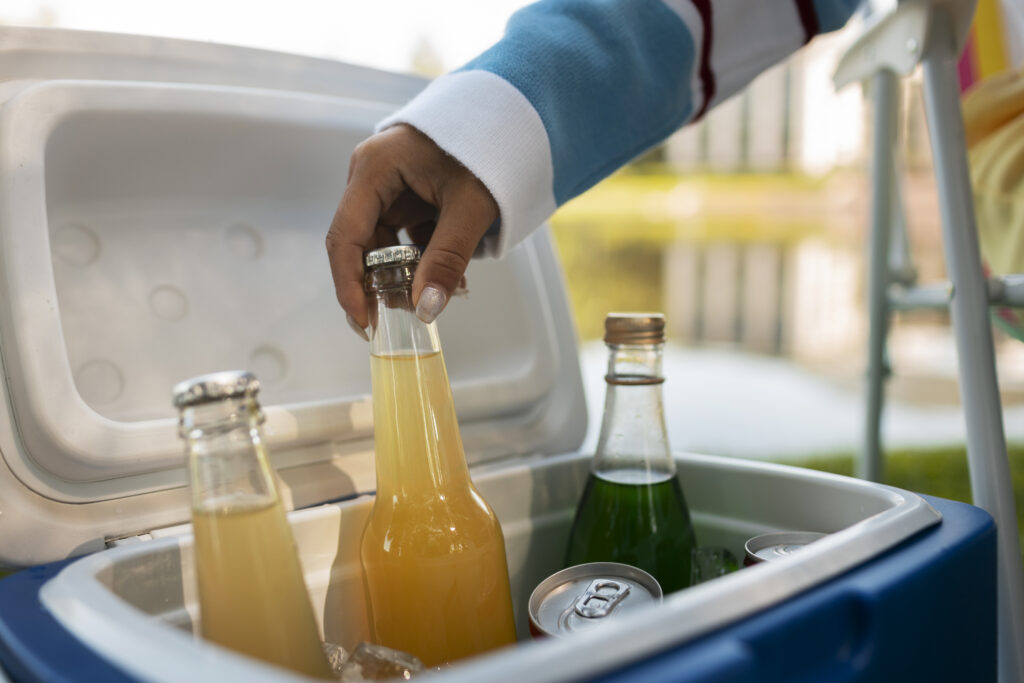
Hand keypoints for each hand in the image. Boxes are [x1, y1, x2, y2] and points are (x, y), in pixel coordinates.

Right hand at [326, 124, 498, 336]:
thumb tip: (425, 309)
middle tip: (405, 317)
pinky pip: (406, 236)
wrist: (509, 118)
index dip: (348, 284)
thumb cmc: (486, 146)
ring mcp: (388, 186)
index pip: (345, 237)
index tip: (363, 321)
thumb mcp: (470, 207)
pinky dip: (424, 259)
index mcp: (373, 169)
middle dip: (382, 284)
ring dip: (408, 275)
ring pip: (385, 244)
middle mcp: (370, 177)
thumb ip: (447, 258)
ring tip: (438, 298)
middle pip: (361, 244)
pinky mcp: (407, 195)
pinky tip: (451, 279)